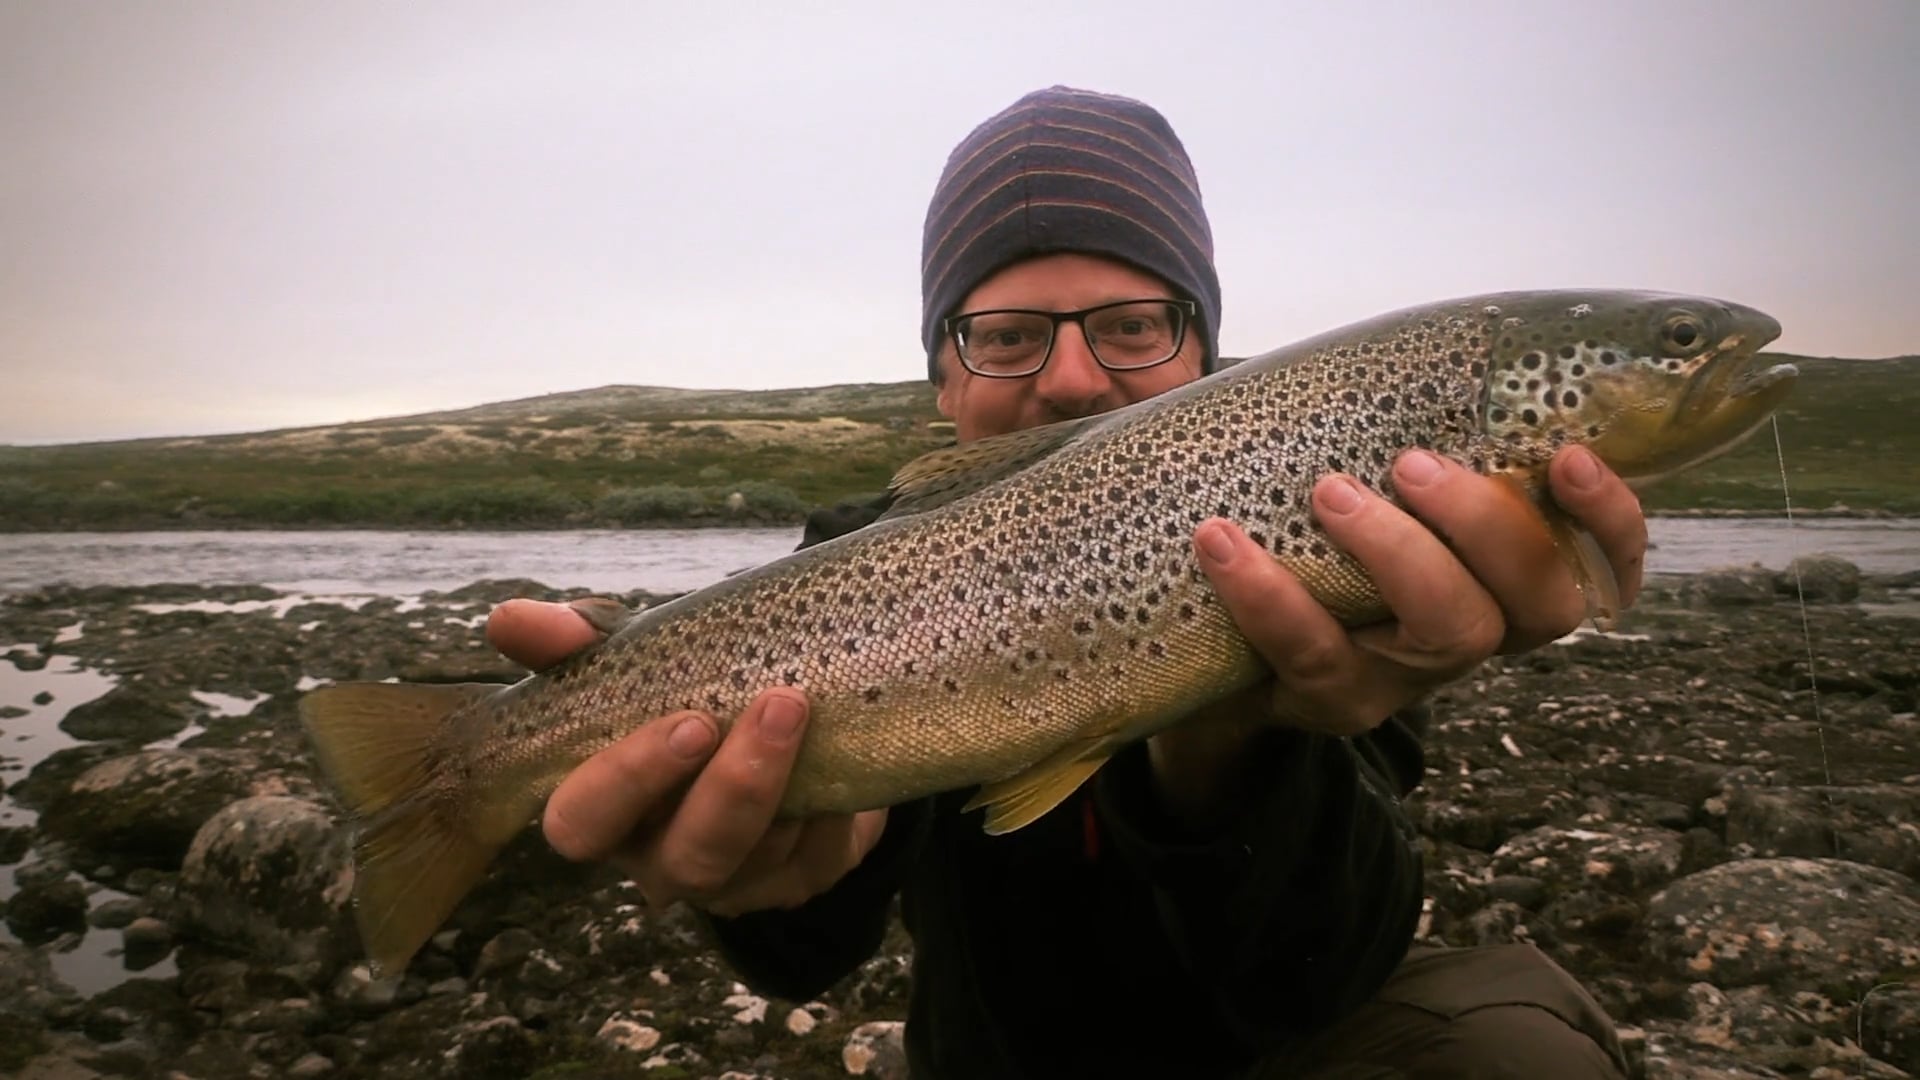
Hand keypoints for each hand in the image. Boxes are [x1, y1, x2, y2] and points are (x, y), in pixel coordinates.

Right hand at [485, 599, 887, 915]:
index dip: (628, 780)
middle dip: (733, 788)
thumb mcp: (633, 662)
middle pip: (688, 859)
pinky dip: (835, 802)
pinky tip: (840, 745)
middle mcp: (666, 859)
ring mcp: (739, 881)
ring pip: (762, 857)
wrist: (783, 723)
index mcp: (608, 812)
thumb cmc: (685, 696)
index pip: (583, 825)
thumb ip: (573, 642)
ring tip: (810, 705)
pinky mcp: (803, 878)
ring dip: (789, 782)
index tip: (688, 719)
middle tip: (777, 705)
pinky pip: (822, 854)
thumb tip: (505, 620)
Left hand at [1191, 445, 1645, 737]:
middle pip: (1539, 604)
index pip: (1601, 564)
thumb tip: (1409, 337)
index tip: (1569, 456)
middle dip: (1489, 524)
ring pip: (1447, 633)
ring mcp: (1406, 677)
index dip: (1609, 520)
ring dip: (1396, 552)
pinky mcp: (1331, 701)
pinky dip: (1268, 593)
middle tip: (1413, 464)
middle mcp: (1475, 633)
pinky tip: (1221, 541)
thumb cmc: (1308, 534)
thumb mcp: (1364, 482)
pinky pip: (1313, 654)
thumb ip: (1400, 430)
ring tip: (1328, 492)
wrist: (1214, 649)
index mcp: (1501, 575)